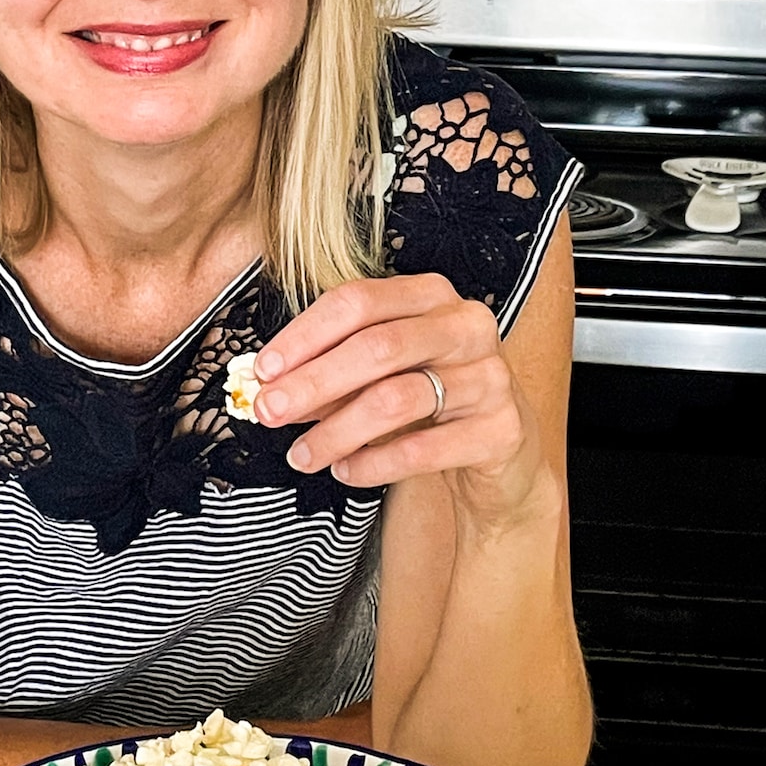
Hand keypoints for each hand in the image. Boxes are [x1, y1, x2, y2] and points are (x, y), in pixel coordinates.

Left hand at [254, 273, 546, 521]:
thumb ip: (333, 369)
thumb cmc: (431, 395)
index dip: (305, 335)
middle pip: (377, 346)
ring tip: (303, 455)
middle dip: (313, 382)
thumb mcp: (383, 371)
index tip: (264, 369)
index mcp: (430, 295)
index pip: (358, 301)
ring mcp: (489, 376)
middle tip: (269, 412)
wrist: (500, 446)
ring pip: (397, 399)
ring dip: (337, 431)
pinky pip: (424, 449)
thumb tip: (271, 386)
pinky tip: (347, 470)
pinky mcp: (501, 429)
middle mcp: (466, 326)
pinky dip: (374, 463)